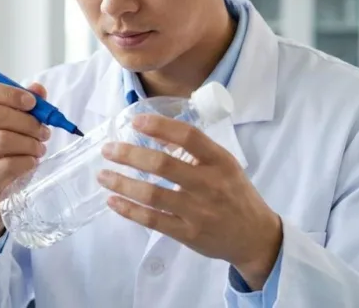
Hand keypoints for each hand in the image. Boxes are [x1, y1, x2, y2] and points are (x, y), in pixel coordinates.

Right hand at [0, 81, 49, 245]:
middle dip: (29, 123)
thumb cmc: (6, 151)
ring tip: (39, 149)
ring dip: (30, 144)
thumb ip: (28, 104)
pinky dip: (27, 162)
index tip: (33, 103)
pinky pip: (9, 165)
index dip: (12, 93)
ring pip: (4, 139)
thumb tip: (39, 88)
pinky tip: (31, 162)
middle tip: (44, 132)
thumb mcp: (16, 124)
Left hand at [97, 114, 282, 289]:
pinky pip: (153, 220)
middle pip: (163, 165)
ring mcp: (198, 211)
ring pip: (152, 195)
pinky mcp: (188, 233)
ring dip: (122, 183)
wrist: (255, 237)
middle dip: (130, 155)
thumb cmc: (234, 193)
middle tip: (108, 150)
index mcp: (220, 162)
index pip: (189, 137)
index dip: (160, 126)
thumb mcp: (223, 165)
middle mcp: (209, 185)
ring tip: (102, 175)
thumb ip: (194, 150)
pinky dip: (129, 210)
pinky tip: (113, 200)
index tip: (135, 120)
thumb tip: (154, 134)